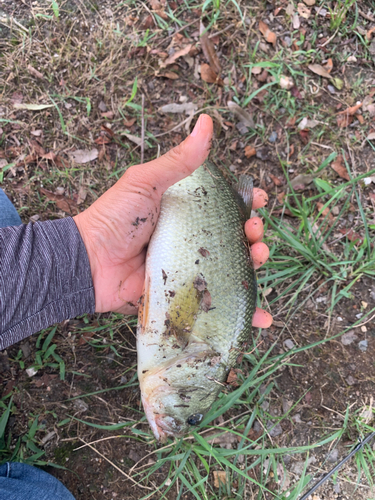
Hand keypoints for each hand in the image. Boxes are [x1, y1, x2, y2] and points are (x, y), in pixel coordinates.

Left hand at [74, 114, 271, 328]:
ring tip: (259, 258)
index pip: (226, 205)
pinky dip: (240, 312)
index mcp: (187, 212)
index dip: (247, 202)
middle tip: (255, 232)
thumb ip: (178, 160)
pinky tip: (261, 317)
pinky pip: (216, 302)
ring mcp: (189, 268)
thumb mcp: (146, 183)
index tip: (259, 200)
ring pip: (232, 268)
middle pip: (235, 237)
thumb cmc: (115, 218)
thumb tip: (205, 121)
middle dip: (254, 233)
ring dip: (254, 265)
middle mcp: (192, 239)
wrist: (89, 263)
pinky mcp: (183, 294)